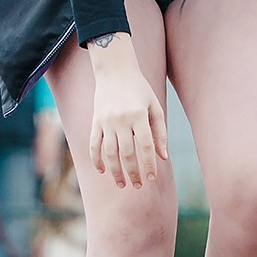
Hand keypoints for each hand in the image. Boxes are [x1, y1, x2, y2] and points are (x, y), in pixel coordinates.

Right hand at [85, 36, 168, 189]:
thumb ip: (160, 132)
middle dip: (133, 173)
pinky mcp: (95, 121)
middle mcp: (121, 120)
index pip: (145, 146)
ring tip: (122, 184)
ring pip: (109, 153)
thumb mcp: (154, 107)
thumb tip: (163, 157)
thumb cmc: (139, 90)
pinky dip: (96, 159)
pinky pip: (94, 145)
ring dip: (115, 172)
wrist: (115, 71)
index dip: (149, 164)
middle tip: (138, 186)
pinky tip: (102, 171)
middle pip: (126, 154)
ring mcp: (106, 121)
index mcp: (138, 116)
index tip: (152, 177)